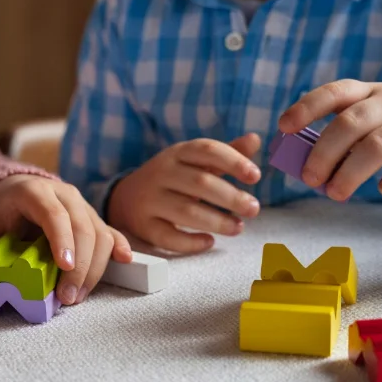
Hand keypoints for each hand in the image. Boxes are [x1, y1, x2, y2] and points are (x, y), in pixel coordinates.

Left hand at [0, 175, 131, 305]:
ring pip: (100, 233)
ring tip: (78, 296)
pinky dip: (118, 247)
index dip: (62, 239)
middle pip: (83, 227)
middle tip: (68, 297)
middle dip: (79, 266)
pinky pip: (109, 231)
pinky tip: (125, 261)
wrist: (12, 188)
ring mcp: (81, 205)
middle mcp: (63, 194)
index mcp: (34, 192)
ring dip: (94, 268)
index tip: (64, 266)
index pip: (54, 214)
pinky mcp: (92, 217)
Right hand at [107, 135, 261, 252]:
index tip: (255, 176)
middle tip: (254, 209)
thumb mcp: (194, 162)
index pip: (207, 150)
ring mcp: (150, 200)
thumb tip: (255, 139)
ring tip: (238, 228)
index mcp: (177, 153)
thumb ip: (225, 154)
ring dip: (217, 221)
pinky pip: (168, 237)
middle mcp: (160, 173)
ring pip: (186, 211)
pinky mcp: (144, 226)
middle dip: (231, 197)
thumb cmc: (172, 178)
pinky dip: (190, 242)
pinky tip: (209, 241)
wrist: (126, 198)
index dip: (233, 161)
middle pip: (200, 183)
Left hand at [279, 80, 381, 199]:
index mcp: (375, 93)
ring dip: (351, 172)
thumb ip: (350, 130)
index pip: (336, 92)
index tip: (283, 126)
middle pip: (352, 122)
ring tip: (335, 192)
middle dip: (323, 152)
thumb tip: (305, 160)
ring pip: (380, 145)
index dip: (306, 107)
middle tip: (309, 178)